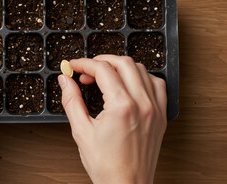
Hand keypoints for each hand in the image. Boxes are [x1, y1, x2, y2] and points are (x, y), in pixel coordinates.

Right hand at [58, 55, 166, 183]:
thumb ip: (72, 101)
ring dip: (121, 67)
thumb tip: (65, 81)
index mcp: (122, 107)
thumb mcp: (81, 131)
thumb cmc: (107, 166)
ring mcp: (155, 109)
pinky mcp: (161, 115)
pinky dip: (141, 77)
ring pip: (141, 69)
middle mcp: (143, 104)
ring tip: (105, 77)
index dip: (84, 64)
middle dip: (101, 61)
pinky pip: (157, 84)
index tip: (74, 67)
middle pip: (123, 63)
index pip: (103, 69)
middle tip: (86, 72)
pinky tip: (129, 84)